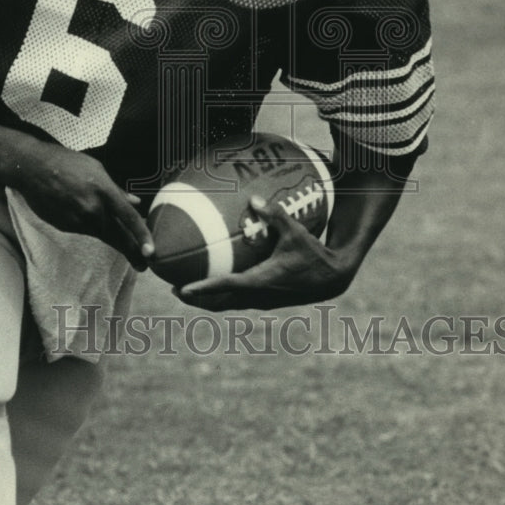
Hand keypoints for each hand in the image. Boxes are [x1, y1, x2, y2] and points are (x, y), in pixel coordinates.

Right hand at [7, 138, 153, 270]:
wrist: (33, 169)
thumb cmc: (67, 163)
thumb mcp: (97, 169)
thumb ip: (117, 190)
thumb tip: (136, 202)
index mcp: (104, 191)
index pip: (129, 218)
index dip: (142, 236)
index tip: (151, 253)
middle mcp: (92, 210)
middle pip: (117, 237)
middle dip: (132, 253)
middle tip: (143, 265)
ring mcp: (77, 221)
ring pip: (100, 232)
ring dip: (105, 229)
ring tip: (91, 209)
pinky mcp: (66, 227)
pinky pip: (83, 228)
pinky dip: (86, 222)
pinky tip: (74, 204)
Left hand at [176, 196, 354, 310]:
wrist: (331, 278)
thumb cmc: (312, 252)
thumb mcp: (296, 232)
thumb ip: (275, 215)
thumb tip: (253, 199)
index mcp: (262, 280)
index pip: (226, 285)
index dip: (203, 288)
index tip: (182, 288)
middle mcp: (258, 295)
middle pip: (219, 302)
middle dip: (196, 299)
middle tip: (173, 289)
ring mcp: (261, 301)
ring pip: (226, 305)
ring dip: (206, 301)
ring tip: (185, 292)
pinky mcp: (264, 301)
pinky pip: (235, 301)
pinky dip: (220, 297)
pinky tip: (212, 286)